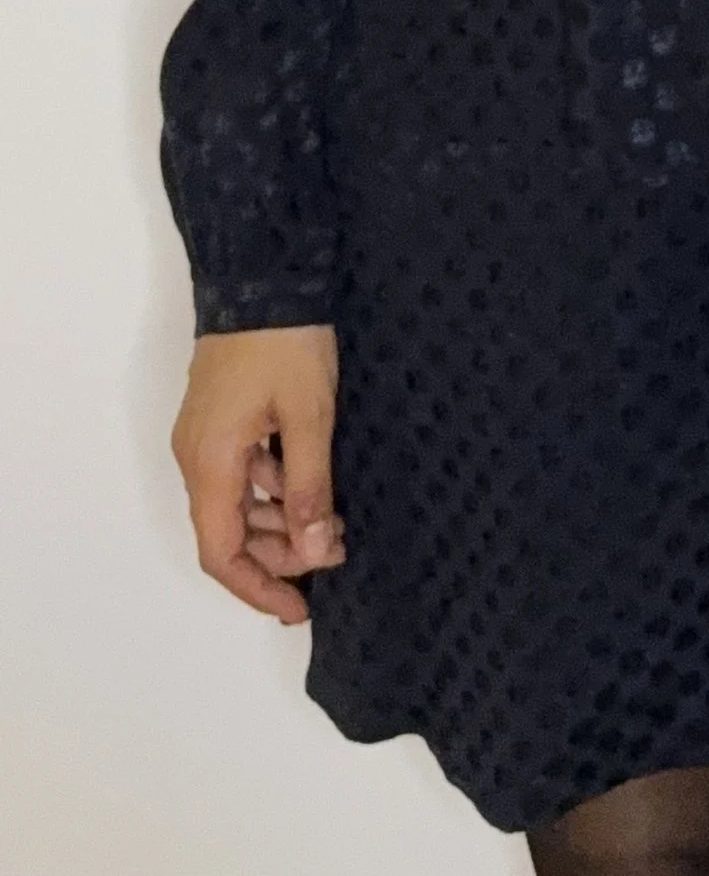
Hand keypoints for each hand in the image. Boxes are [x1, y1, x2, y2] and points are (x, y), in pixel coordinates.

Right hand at [172, 325, 343, 624]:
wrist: (265, 272)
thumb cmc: (286, 342)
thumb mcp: (309, 416)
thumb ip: (309, 487)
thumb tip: (316, 553)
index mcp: (210, 464)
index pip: (221, 552)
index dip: (258, 587)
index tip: (298, 608)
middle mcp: (198, 457)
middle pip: (230, 530)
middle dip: (280, 552)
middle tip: (336, 551)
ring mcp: (208, 436)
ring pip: (240, 502)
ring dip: (282, 519)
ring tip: (336, 522)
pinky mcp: (222, 416)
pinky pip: (244, 471)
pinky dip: (277, 487)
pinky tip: (316, 483)